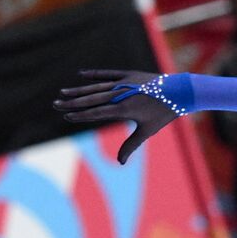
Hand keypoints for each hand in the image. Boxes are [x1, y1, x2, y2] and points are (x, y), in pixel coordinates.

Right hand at [53, 69, 178, 164]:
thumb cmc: (164, 113)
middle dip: (73, 103)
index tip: (66, 117)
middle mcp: (121, 94)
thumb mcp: (147, 130)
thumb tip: (121, 163)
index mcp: (124, 109)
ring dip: (79, 90)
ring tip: (63, 92)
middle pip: (91, 99)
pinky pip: (107, 74)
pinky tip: (80, 75)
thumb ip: (131, 144)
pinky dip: (94, 75)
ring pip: (96, 87)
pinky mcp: (129, 75)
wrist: (180, 91)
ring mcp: (124, 83)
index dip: (80, 115)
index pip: (96, 113)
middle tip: (56, 104)